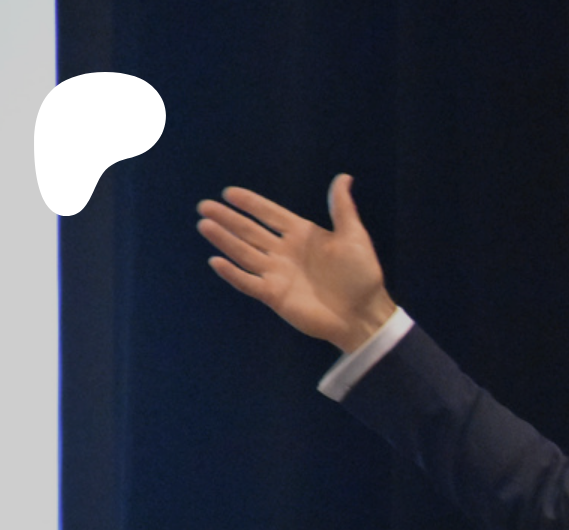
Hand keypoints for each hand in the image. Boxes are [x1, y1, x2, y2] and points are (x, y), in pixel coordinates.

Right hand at [196, 173, 395, 351]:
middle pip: (250, 232)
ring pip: (244, 253)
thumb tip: (344, 177)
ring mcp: (278, 274)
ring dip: (225, 240)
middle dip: (228, 219)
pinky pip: (249, 283)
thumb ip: (342, 208)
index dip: (251, 204)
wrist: (364, 313)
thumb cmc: (362, 275)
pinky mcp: (275, 296)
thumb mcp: (353, 236)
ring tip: (205, 225)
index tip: (229, 193)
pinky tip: (216, 261)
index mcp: (301, 235)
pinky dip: (233, 274)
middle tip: (205, 206)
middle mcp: (285, 252)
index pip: (270, 215)